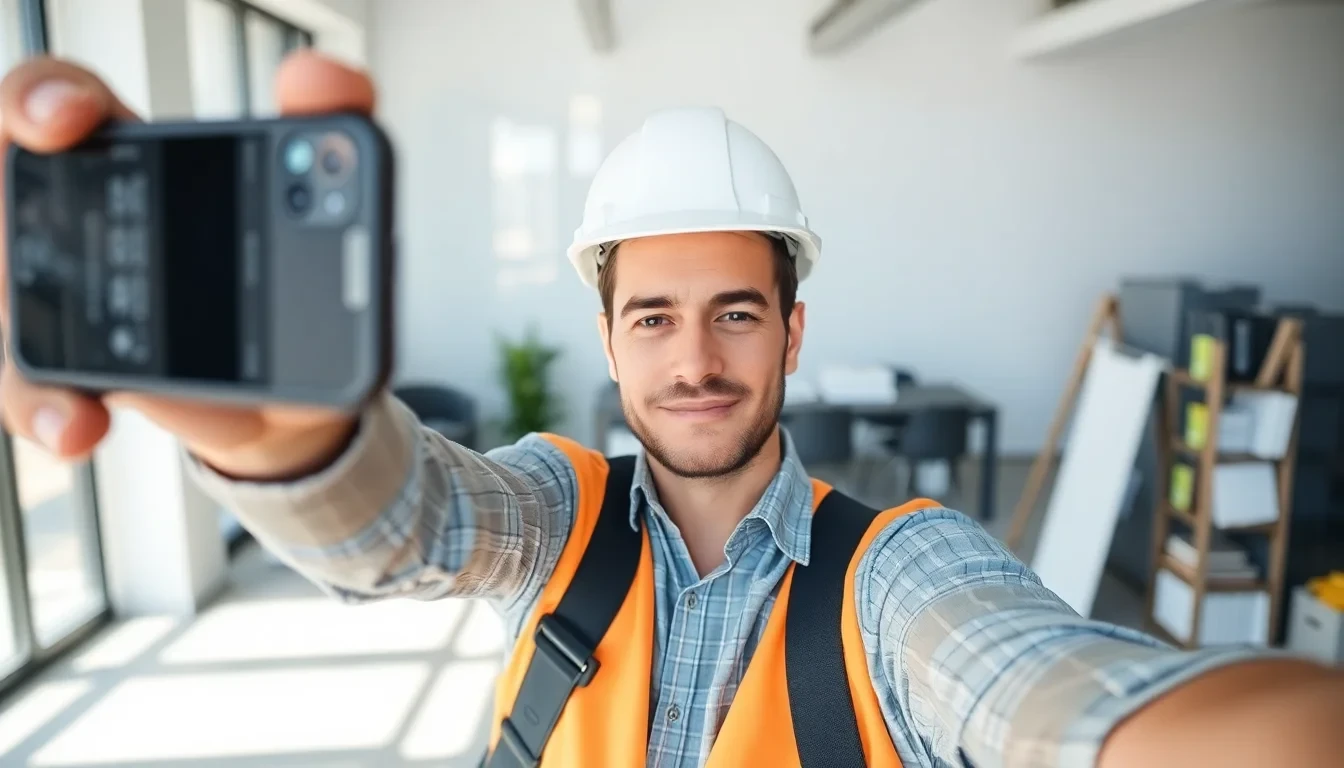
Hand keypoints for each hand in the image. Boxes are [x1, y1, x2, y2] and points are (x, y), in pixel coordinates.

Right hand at [0, 52, 376, 479]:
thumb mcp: (313, 203)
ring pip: (4, 296)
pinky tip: (79, 425)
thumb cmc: (286, 276)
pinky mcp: (67, 372)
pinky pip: (26, 387)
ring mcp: (59, 295)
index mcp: (125, 157)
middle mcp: (71, 218)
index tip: (74, 119)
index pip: (50, 100)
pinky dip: (47, 408)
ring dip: (17, 328)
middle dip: (2, 196)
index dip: (43, 96)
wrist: (291, 386)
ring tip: (70, 367)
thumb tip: (323, 78)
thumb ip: (326, 120)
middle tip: (34, 230)